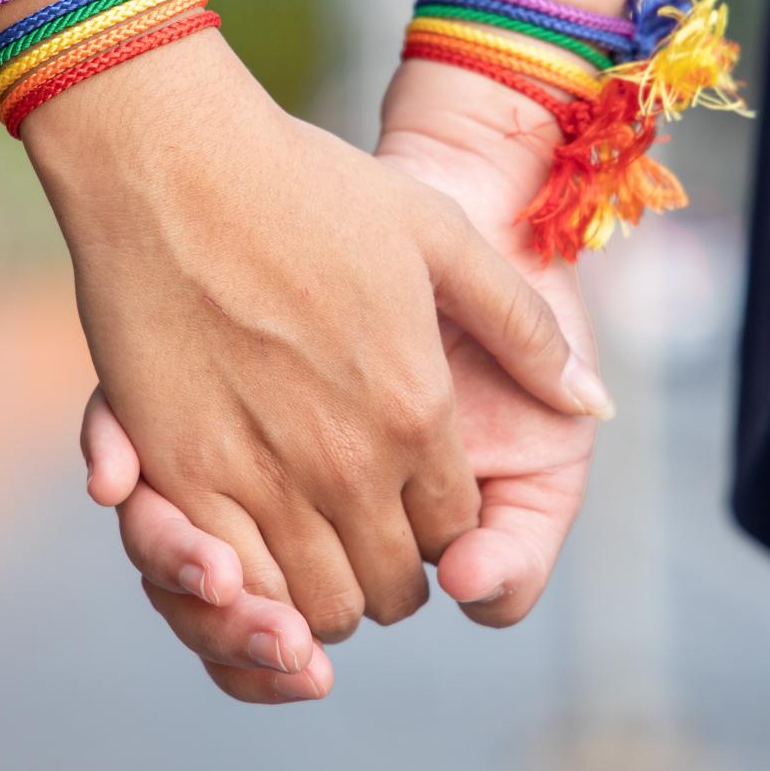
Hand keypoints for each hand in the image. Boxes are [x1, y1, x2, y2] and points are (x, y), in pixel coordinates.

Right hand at [29, 32, 596, 653]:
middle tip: (366, 529)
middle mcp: (347, 463)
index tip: (418, 502)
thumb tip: (592, 402)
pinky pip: (229, 587)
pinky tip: (248, 547)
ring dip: (321, 593)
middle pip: (387, 590)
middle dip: (389, 572)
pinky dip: (248, 590)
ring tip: (310, 541)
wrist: (177, 163)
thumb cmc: (309, 187)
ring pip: (313, 607)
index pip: (453, 533)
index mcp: (418, 411)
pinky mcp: (177, 472)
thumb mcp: (440, 234)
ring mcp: (258, 474)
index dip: (444, 531)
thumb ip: (523, 327)